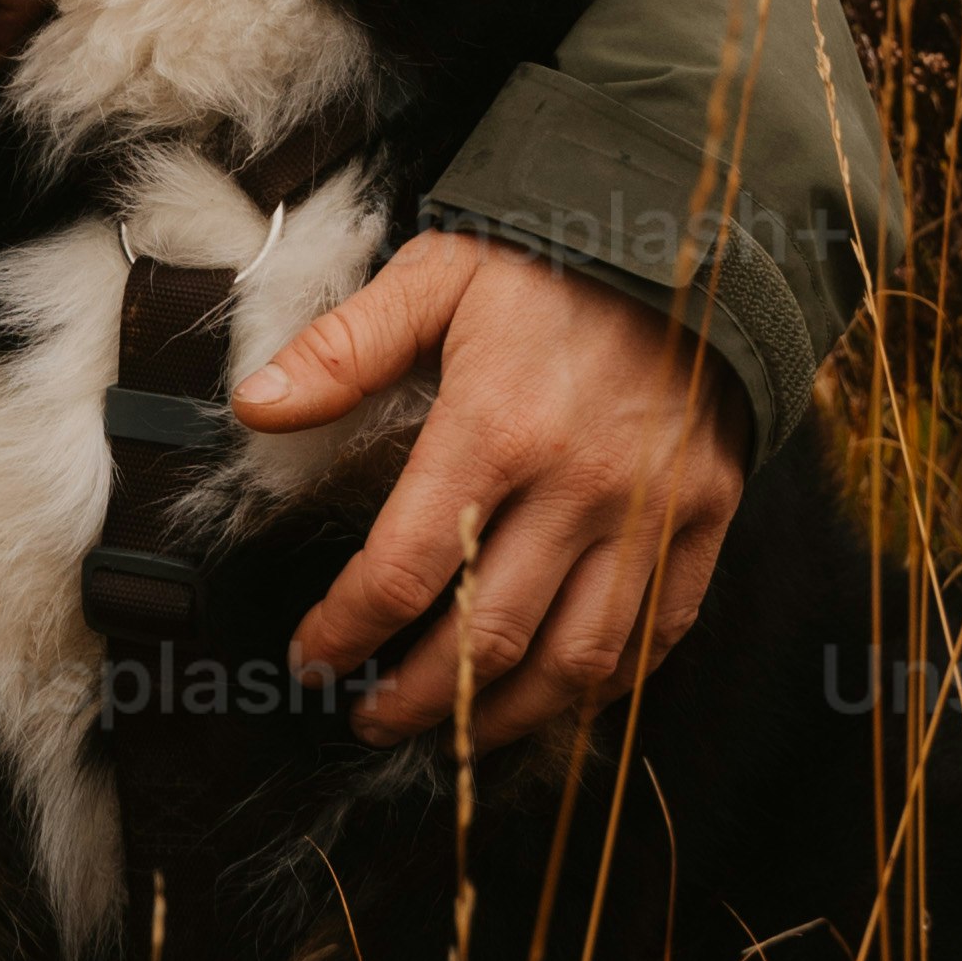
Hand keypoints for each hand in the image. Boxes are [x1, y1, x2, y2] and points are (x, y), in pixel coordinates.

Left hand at [237, 237, 746, 748]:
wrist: (692, 229)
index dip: (347, 632)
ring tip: (452, 731)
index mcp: (496, 428)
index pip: (405, 572)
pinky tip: (556, 697)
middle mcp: (578, 486)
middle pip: (486, 638)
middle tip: (371, 718)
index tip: (313, 660)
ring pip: (576, 661)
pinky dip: (605, 685)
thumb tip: (255, 407)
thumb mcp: (435, 276)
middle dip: (416, 699)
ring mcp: (650, 510)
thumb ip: (343, 348)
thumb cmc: (550, 259)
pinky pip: (657, 632)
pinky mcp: (706, 518)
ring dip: (506, 717)